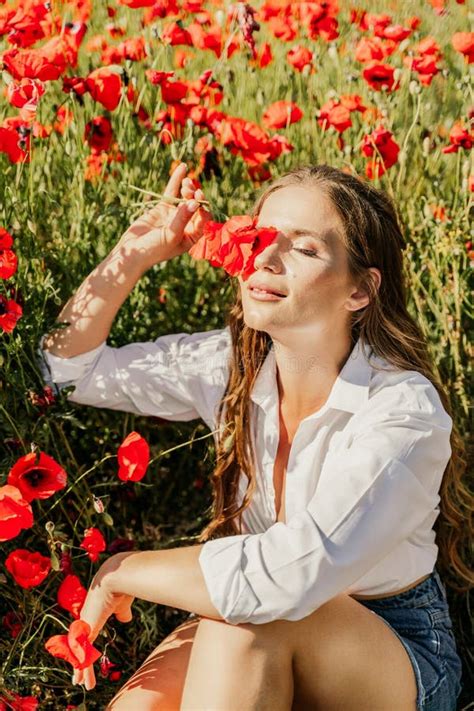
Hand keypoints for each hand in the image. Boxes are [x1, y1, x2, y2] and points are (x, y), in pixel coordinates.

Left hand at [72, 559, 133, 690]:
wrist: (117, 576)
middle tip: (77, 676)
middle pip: (79, 645)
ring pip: (79, 653)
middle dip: (79, 661)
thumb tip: (125, 619)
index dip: (86, 647)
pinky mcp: (87, 630)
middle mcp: (86, 619)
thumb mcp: (123, 604)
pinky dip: (83, 669)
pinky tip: (82, 680)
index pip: (86, 634)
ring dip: (81, 669)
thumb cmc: (123, 585)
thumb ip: (122, 612)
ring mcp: (84, 624)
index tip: (85, 656)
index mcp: (94, 613)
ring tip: (80, 683)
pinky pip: (83, 655)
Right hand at [118, 163, 211, 270]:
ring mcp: (174, 216)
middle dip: (194, 195)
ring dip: (187, 188)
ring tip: (186, 182)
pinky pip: (171, 193)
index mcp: (192, 235)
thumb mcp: (171, 235)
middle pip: (195, 205)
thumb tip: (194, 203)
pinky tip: (182, 166)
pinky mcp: (163, 209)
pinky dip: (176, 180)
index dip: (203, 205)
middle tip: (189, 188)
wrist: (133, 251)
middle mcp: (186, 225)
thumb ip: (182, 219)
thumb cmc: (154, 249)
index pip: (204, 218)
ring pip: (184, 197)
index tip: (198, 196)